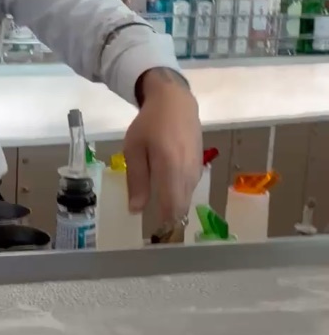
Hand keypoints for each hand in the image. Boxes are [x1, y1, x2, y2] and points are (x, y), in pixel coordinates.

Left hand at [124, 69, 202, 224]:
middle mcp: (187, 172)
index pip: (171, 206)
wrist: (176, 102)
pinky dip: (179, 193)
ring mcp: (196, 169)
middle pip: (181, 206)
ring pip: (186, 197)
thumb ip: (137, 181)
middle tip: (154, 225)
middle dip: (169, 218)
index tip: (152, 232)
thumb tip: (136, 210)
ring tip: (159, 208)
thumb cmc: (149, 124)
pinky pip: (189, 187)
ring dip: (174, 205)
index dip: (163, 222)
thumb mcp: (134, 149)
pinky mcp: (200, 165)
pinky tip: (167, 189)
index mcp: (170, 168)